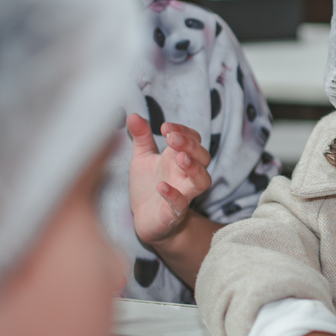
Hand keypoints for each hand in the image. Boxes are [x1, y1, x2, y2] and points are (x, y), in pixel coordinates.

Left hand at [127, 114, 210, 244]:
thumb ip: (140, 137)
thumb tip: (133, 115)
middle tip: (172, 138)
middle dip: (190, 146)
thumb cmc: (147, 186)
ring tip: (180, 158)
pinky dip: (174, 195)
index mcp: (178, 158)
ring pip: (202, 180)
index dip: (183, 131)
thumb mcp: (142, 158)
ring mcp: (183, 193)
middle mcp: (185, 174)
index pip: (193, 139)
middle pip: (203, 157)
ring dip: (194, 168)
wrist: (144, 220)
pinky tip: (162, 186)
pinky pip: (181, 204)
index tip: (164, 127)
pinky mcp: (174, 212)